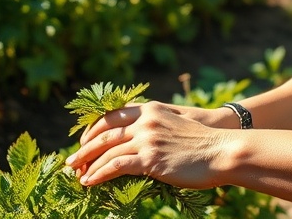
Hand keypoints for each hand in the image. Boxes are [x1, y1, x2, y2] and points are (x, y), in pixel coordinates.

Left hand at [65, 101, 230, 189]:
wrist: (221, 151)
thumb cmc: (203, 142)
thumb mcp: (176, 122)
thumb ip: (155, 124)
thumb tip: (138, 136)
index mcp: (150, 109)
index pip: (112, 115)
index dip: (93, 129)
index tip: (82, 141)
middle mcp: (146, 120)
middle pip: (104, 132)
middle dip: (84, 148)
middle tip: (70, 161)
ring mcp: (147, 139)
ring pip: (107, 150)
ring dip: (88, 164)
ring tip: (77, 175)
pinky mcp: (150, 159)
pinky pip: (115, 167)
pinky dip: (99, 174)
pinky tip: (90, 182)